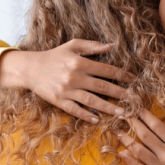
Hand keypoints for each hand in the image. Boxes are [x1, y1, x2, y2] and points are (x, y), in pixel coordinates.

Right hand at [0, 39, 134, 122]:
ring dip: (108, 107)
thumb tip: (112, 45)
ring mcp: (67, 90)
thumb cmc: (54, 56)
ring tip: (122, 112)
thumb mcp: (72, 46)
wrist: (29, 68)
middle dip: (121, 93)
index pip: (107, 70)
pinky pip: (75, 110)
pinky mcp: (59, 101)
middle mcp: (75, 77)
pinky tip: (98, 119)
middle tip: (135, 99)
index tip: (134, 80)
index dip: (122, 75)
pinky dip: (86, 115)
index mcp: (80, 62)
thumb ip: (92, 46)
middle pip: (103, 87)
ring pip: (92, 100)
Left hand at [119, 109, 164, 164]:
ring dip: (126, 140)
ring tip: (118, 132)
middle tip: (124, 116)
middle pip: (145, 135)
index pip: (157, 126)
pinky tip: (122, 153)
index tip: (138, 110)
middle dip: (133, 123)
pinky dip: (129, 160)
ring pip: (138, 151)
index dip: (146, 116)